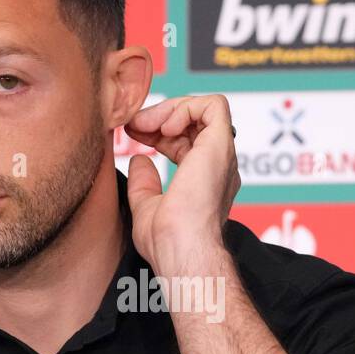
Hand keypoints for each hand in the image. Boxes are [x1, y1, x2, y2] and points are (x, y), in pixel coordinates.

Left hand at [123, 94, 239, 273]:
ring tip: (146, 123)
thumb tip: (139, 160)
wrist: (181, 248)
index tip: (133, 134)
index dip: (158, 131)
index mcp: (204, 180)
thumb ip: (144, 182)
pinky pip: (214, 105)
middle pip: (195, 122)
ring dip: (170, 108)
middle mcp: (217, 166)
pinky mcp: (221, 144)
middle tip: (134, 125)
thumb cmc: (167, 240)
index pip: (185, 141)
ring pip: (206, 109)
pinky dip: (186, 106)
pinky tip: (166, 126)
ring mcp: (221, 154)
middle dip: (160, 115)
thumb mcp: (146, 205)